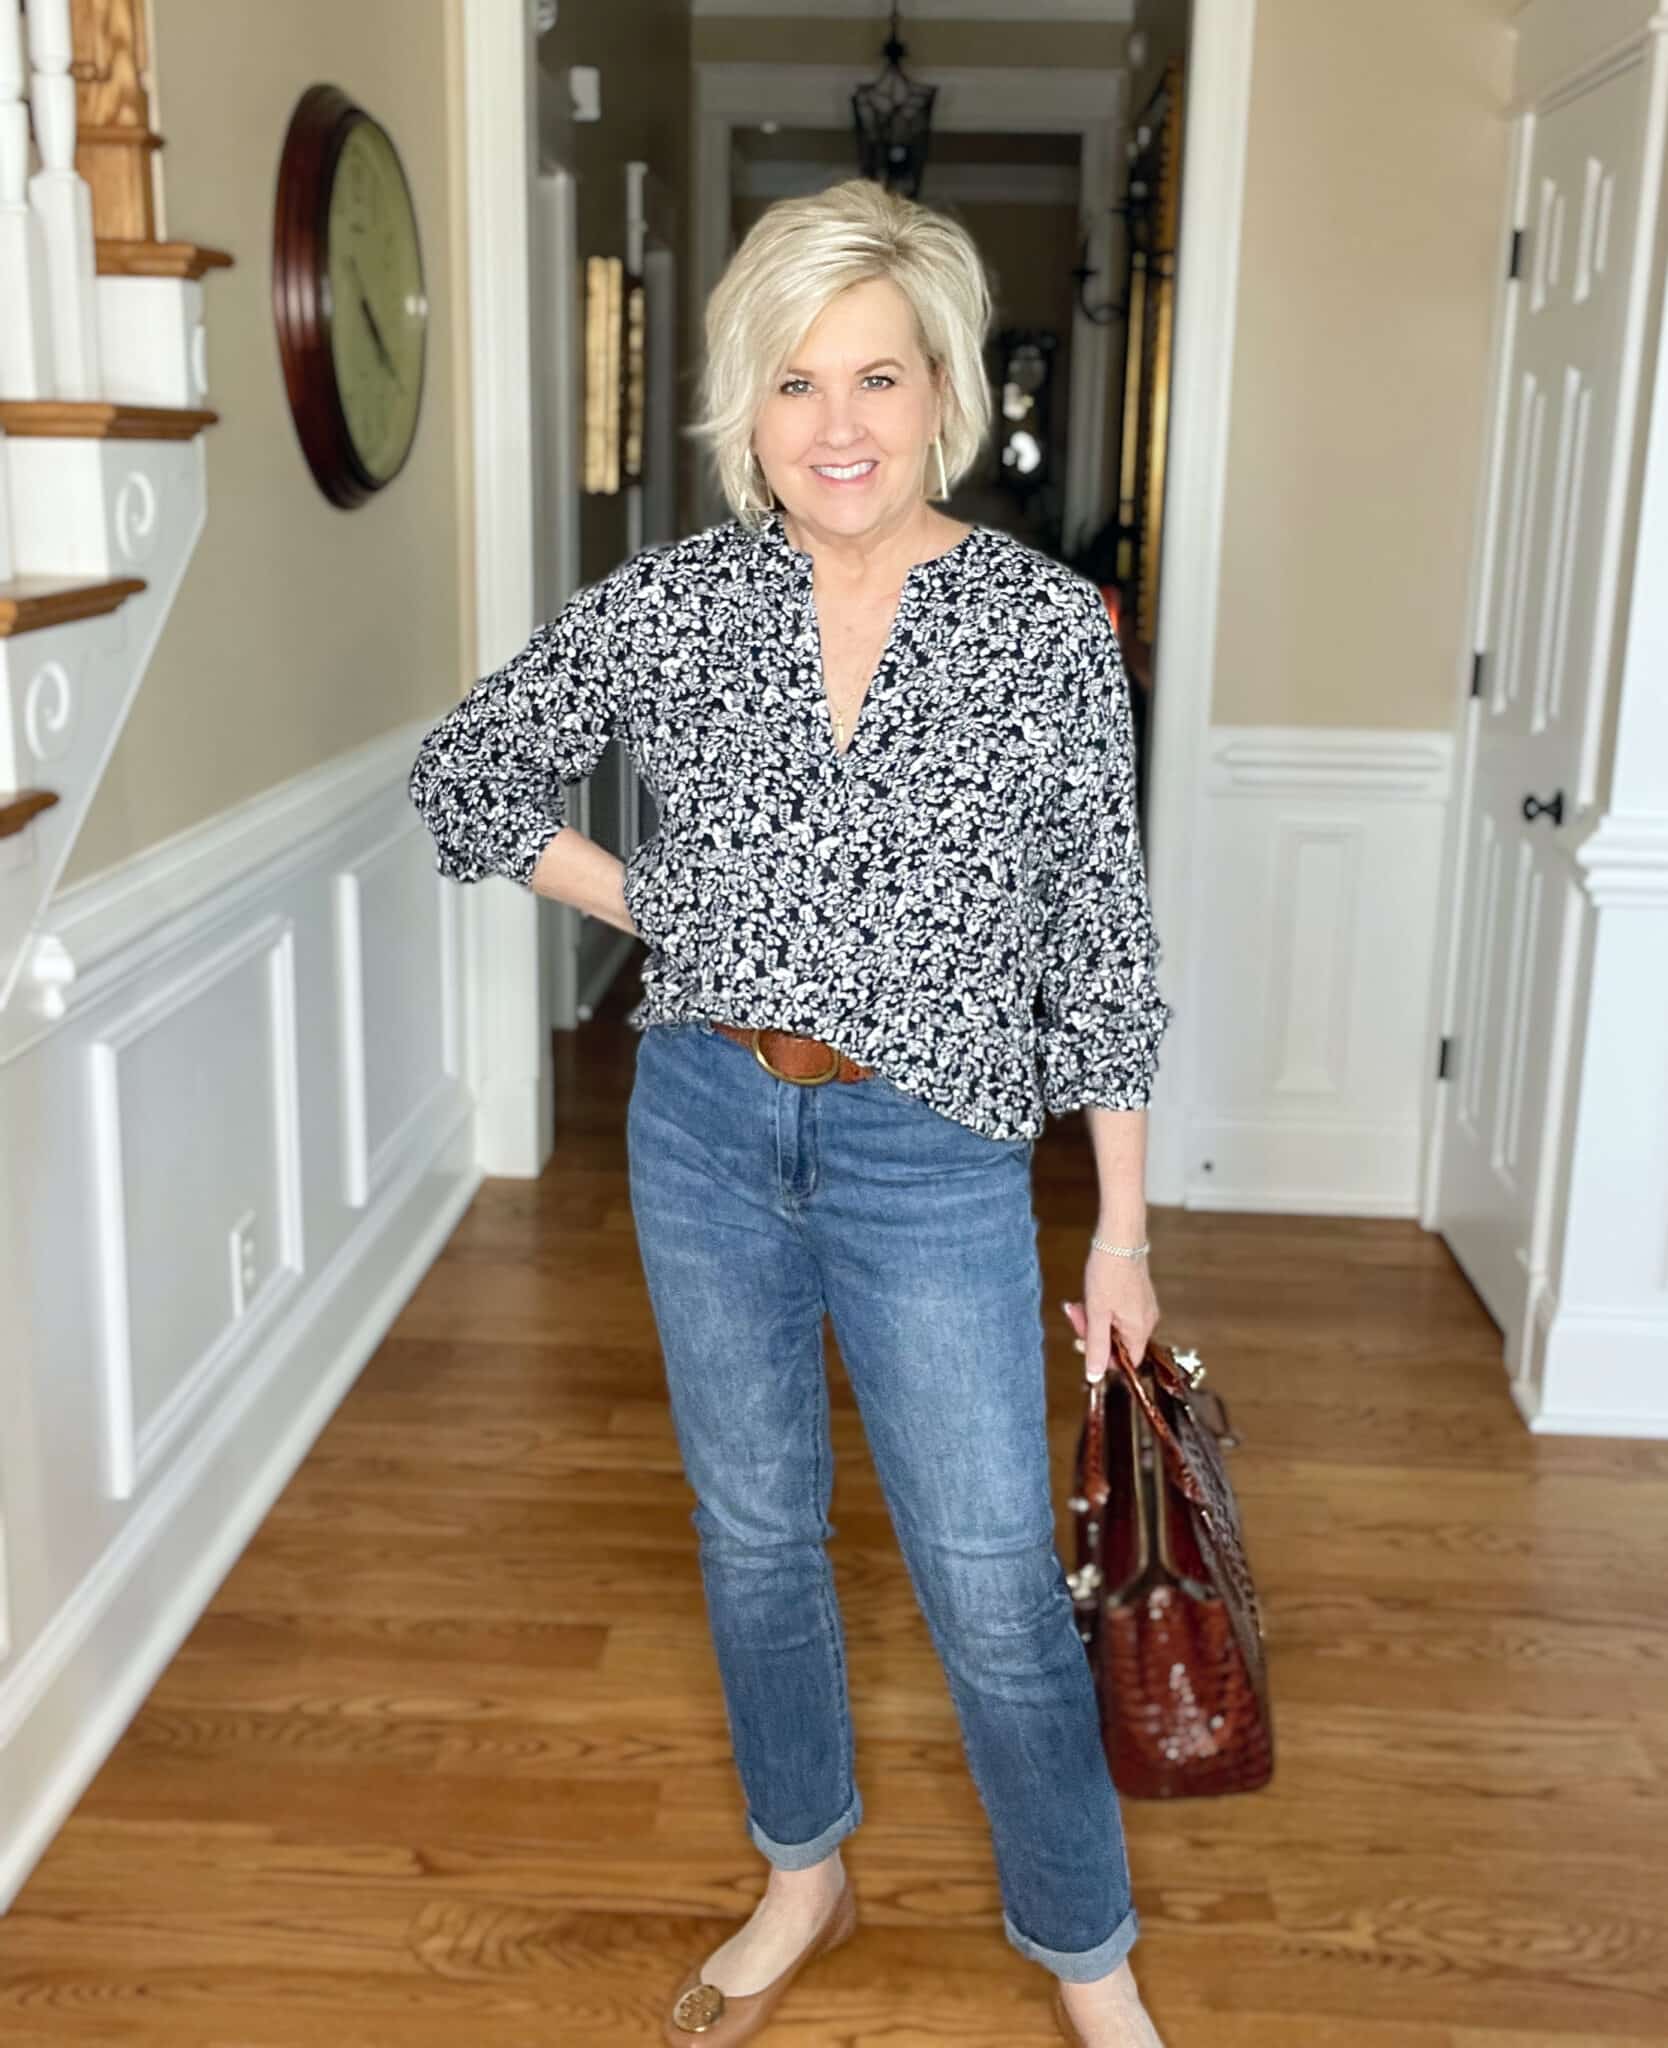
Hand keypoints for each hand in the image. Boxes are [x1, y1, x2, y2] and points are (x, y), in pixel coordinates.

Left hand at [1062, 1246, 1159, 1381]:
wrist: (1119, 1238)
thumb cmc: (1109, 1273)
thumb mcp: (1097, 1314)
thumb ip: (1096, 1347)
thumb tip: (1095, 1376)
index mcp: (1140, 1330)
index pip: (1126, 1362)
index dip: (1104, 1359)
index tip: (1084, 1345)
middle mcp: (1147, 1322)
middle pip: (1118, 1343)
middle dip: (1093, 1333)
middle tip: (1077, 1317)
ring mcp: (1143, 1307)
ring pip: (1114, 1325)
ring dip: (1094, 1319)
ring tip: (1078, 1304)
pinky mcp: (1137, 1295)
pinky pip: (1118, 1312)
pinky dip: (1101, 1308)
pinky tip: (1089, 1296)